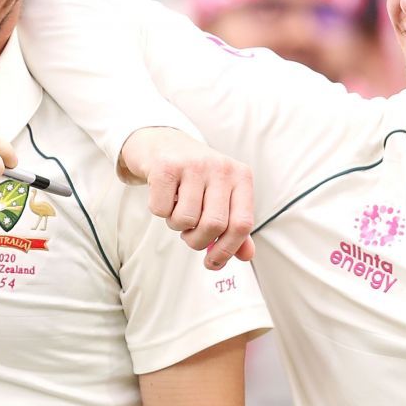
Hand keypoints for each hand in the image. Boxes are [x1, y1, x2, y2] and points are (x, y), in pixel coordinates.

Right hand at [118, 127, 254, 268]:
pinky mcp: (165, 166)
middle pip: (214, 225)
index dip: (227, 250)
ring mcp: (193, 164)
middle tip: (189, 235)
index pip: (242, 224)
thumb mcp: (220, 197)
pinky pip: (161, 209)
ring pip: (186, 220)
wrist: (162, 142)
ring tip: (176, 210)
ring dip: (176, 225)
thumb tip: (246, 256)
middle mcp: (221, 167)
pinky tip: (163, 196)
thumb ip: (234, 225)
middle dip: (197, 240)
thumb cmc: (195, 177)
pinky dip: (159, 211)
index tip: (212, 262)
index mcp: (241, 176)